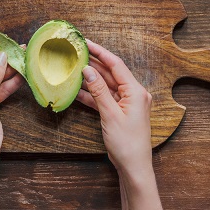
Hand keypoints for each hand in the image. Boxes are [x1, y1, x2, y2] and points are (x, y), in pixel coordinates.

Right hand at [76, 41, 163, 209]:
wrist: (134, 167)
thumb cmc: (127, 143)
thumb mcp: (109, 115)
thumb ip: (98, 91)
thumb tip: (88, 70)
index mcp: (136, 91)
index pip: (116, 64)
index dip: (100, 52)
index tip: (86, 42)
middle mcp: (134, 94)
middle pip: (111, 73)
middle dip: (94, 63)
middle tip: (76, 54)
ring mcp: (127, 103)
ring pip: (106, 86)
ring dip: (91, 79)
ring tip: (73, 69)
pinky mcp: (120, 112)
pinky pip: (105, 98)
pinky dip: (92, 95)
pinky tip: (77, 91)